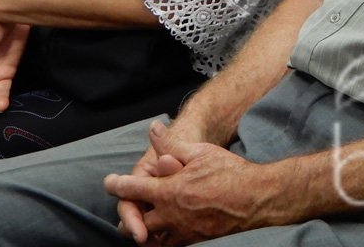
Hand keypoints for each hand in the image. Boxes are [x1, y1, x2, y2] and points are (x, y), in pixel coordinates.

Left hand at [106, 120, 274, 245]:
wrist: (254, 198)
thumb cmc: (229, 171)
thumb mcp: (199, 151)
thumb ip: (172, 143)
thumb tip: (153, 128)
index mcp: (168, 190)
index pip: (131, 188)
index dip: (115, 185)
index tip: (109, 182)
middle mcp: (169, 214)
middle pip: (134, 221)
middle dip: (127, 215)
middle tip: (129, 206)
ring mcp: (180, 230)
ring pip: (149, 238)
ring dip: (143, 231)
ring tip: (142, 224)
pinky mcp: (193, 239)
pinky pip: (168, 245)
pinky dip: (162, 239)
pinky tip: (165, 232)